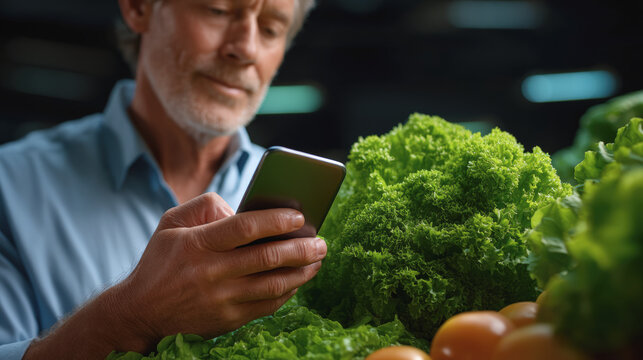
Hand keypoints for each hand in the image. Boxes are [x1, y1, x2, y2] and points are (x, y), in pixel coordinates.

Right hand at [112, 192, 326, 351]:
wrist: (141, 312)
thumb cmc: (161, 261)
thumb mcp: (171, 223)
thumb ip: (206, 206)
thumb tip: (243, 208)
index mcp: (197, 244)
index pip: (243, 228)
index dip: (275, 220)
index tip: (300, 216)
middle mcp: (211, 273)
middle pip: (266, 258)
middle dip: (301, 248)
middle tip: (322, 241)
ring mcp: (221, 300)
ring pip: (272, 285)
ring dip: (302, 272)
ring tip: (318, 259)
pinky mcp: (228, 319)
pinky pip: (267, 305)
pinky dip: (288, 292)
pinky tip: (299, 280)